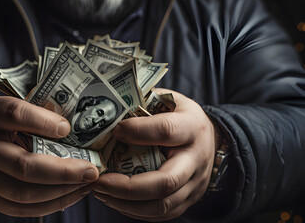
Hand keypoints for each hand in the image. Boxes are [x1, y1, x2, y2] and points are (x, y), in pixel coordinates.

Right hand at [0, 95, 98, 216]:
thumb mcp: (11, 104)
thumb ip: (37, 112)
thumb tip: (79, 130)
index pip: (14, 115)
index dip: (43, 122)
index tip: (68, 128)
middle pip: (22, 165)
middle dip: (63, 172)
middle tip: (91, 171)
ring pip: (22, 193)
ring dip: (60, 192)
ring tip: (86, 185)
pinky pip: (18, 208)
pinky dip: (49, 205)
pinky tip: (70, 195)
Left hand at [93, 89, 217, 221]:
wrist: (210, 138)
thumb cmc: (179, 115)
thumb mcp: (167, 100)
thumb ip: (143, 103)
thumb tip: (109, 111)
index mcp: (191, 126)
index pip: (166, 131)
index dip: (138, 132)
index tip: (115, 131)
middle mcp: (196, 158)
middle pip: (166, 181)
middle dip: (128, 186)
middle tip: (100, 181)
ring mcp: (195, 183)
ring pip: (162, 205)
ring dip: (126, 203)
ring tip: (101, 192)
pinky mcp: (189, 200)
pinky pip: (162, 214)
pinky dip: (134, 211)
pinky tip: (115, 200)